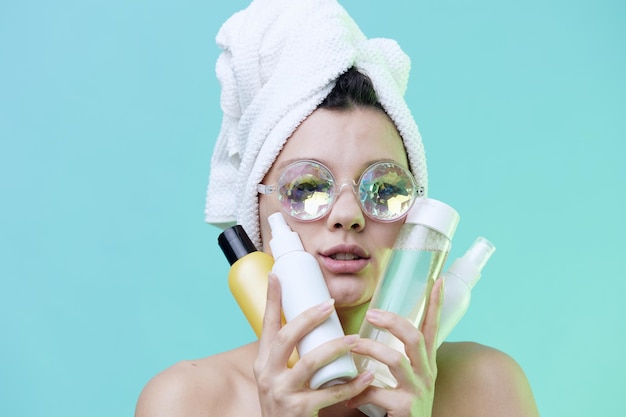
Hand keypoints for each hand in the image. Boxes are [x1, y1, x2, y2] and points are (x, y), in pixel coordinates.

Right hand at [254, 273, 374, 416]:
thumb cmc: (286, 403)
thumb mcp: (279, 377)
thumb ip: (290, 355)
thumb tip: (308, 323)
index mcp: (263, 362)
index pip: (266, 325)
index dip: (272, 299)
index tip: (277, 275)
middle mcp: (267, 375)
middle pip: (286, 337)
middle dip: (309, 318)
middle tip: (330, 304)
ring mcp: (282, 393)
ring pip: (310, 362)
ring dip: (335, 347)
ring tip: (355, 339)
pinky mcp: (298, 411)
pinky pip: (329, 394)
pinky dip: (350, 384)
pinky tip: (366, 376)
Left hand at [347, 278, 444, 416]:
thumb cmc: (402, 406)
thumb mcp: (404, 379)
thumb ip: (392, 359)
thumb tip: (360, 337)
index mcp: (425, 363)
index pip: (432, 328)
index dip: (435, 305)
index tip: (437, 281)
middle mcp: (426, 374)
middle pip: (415, 338)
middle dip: (393, 322)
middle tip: (371, 314)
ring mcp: (418, 391)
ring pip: (396, 360)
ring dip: (370, 349)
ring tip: (352, 345)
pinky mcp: (406, 408)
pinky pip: (377, 392)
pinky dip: (358, 392)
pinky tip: (348, 398)